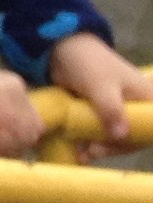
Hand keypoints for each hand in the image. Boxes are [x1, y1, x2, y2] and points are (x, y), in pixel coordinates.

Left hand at [47, 33, 152, 160]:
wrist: (59, 48)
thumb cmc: (87, 62)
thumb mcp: (100, 85)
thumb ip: (111, 109)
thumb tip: (120, 135)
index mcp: (146, 97)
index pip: (150, 129)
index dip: (136, 141)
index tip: (115, 145)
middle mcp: (136, 106)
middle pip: (132, 136)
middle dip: (113, 147)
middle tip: (92, 151)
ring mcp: (118, 110)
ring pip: (115, 137)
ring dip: (100, 147)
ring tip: (82, 154)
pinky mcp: (101, 112)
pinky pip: (100, 132)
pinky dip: (90, 140)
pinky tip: (78, 149)